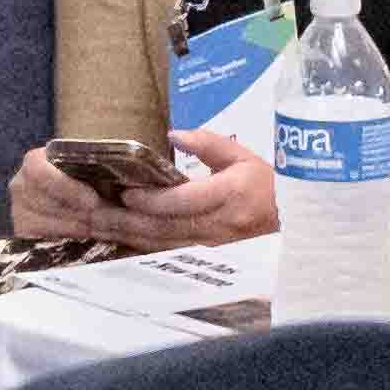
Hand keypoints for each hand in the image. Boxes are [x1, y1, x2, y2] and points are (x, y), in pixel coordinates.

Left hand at [7, 130, 277, 257]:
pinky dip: (142, 243)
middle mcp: (217, 225)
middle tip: (96, 211)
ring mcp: (211, 245)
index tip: (127, 193)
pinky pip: (168, 250)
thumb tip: (175, 134)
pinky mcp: (205, 254)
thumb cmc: (268, 185)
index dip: (152, 201)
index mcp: (228, 196)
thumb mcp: (244, 156)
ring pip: (162, 243)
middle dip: (128, 221)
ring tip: (100, 223)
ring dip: (130, 235)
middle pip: (165, 227)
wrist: (292, 222)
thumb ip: (209, 144)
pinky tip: (121, 236)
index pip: (183, 203)